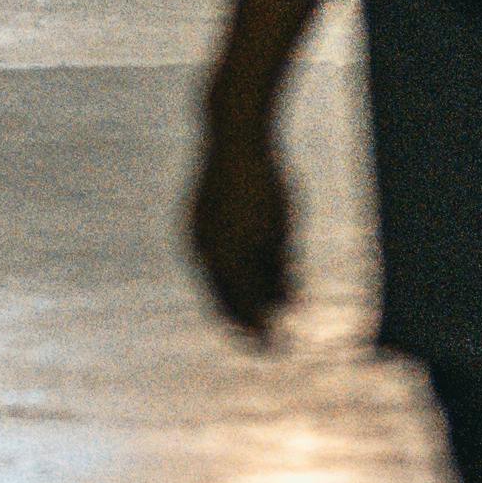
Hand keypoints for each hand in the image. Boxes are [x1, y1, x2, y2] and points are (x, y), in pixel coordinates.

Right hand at [183, 119, 289, 341]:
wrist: (233, 136)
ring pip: (215, 282)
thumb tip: (287, 307)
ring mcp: (195, 238)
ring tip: (264, 309)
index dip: (262, 332)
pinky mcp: (194, 224)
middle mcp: (204, 254)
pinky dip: (227, 276)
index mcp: (227, 259)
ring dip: (238, 299)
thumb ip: (281, 270)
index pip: (245, 311)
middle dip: (246, 324)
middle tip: (268, 342)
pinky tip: (246, 276)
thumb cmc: (267, 182)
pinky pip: (210, 261)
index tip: (280, 346)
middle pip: (224, 303)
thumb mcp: (282, 230)